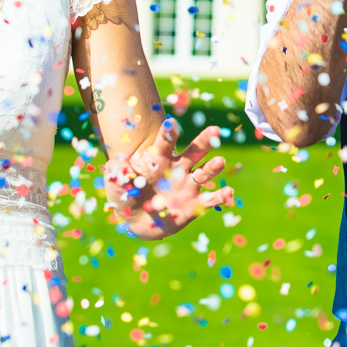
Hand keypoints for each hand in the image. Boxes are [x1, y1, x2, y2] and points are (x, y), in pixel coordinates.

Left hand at [106, 121, 233, 238]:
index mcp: (160, 160)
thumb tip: (118, 162)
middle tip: (215, 131)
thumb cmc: (126, 196)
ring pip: (204, 172)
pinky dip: (221, 195)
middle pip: (194, 151)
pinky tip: (229, 192)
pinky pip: (211, 199)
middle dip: (204, 141)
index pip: (165, 143)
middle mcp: (178, 169)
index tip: (171, 125)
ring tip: (220, 161)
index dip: (168, 134)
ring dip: (213, 167)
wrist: (138, 221)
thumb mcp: (117, 184)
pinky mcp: (196, 204)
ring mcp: (189, 185)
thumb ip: (118, 172)